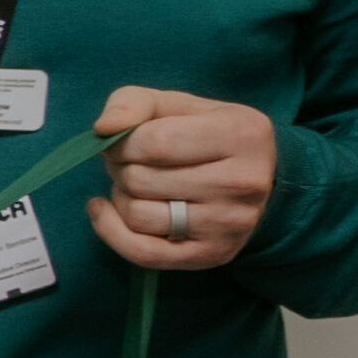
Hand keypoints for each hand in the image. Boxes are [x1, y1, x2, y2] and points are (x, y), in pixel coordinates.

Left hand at [87, 87, 276, 270]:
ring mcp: (230, 223)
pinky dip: (110, 231)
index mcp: (241, 134)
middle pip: (142, 180)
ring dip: (120, 198)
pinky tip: (104, 211)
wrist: (253, 179)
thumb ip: (133, 103)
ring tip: (133, 185)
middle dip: (120, 169)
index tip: (119, 143)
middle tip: (127, 163)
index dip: (121, 144)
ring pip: (138, 216)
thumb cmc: (204, 134)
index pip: (154, 143)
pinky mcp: (213, 254)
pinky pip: (143, 253)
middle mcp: (243, 182)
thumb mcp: (174, 105)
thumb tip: (104, 127)